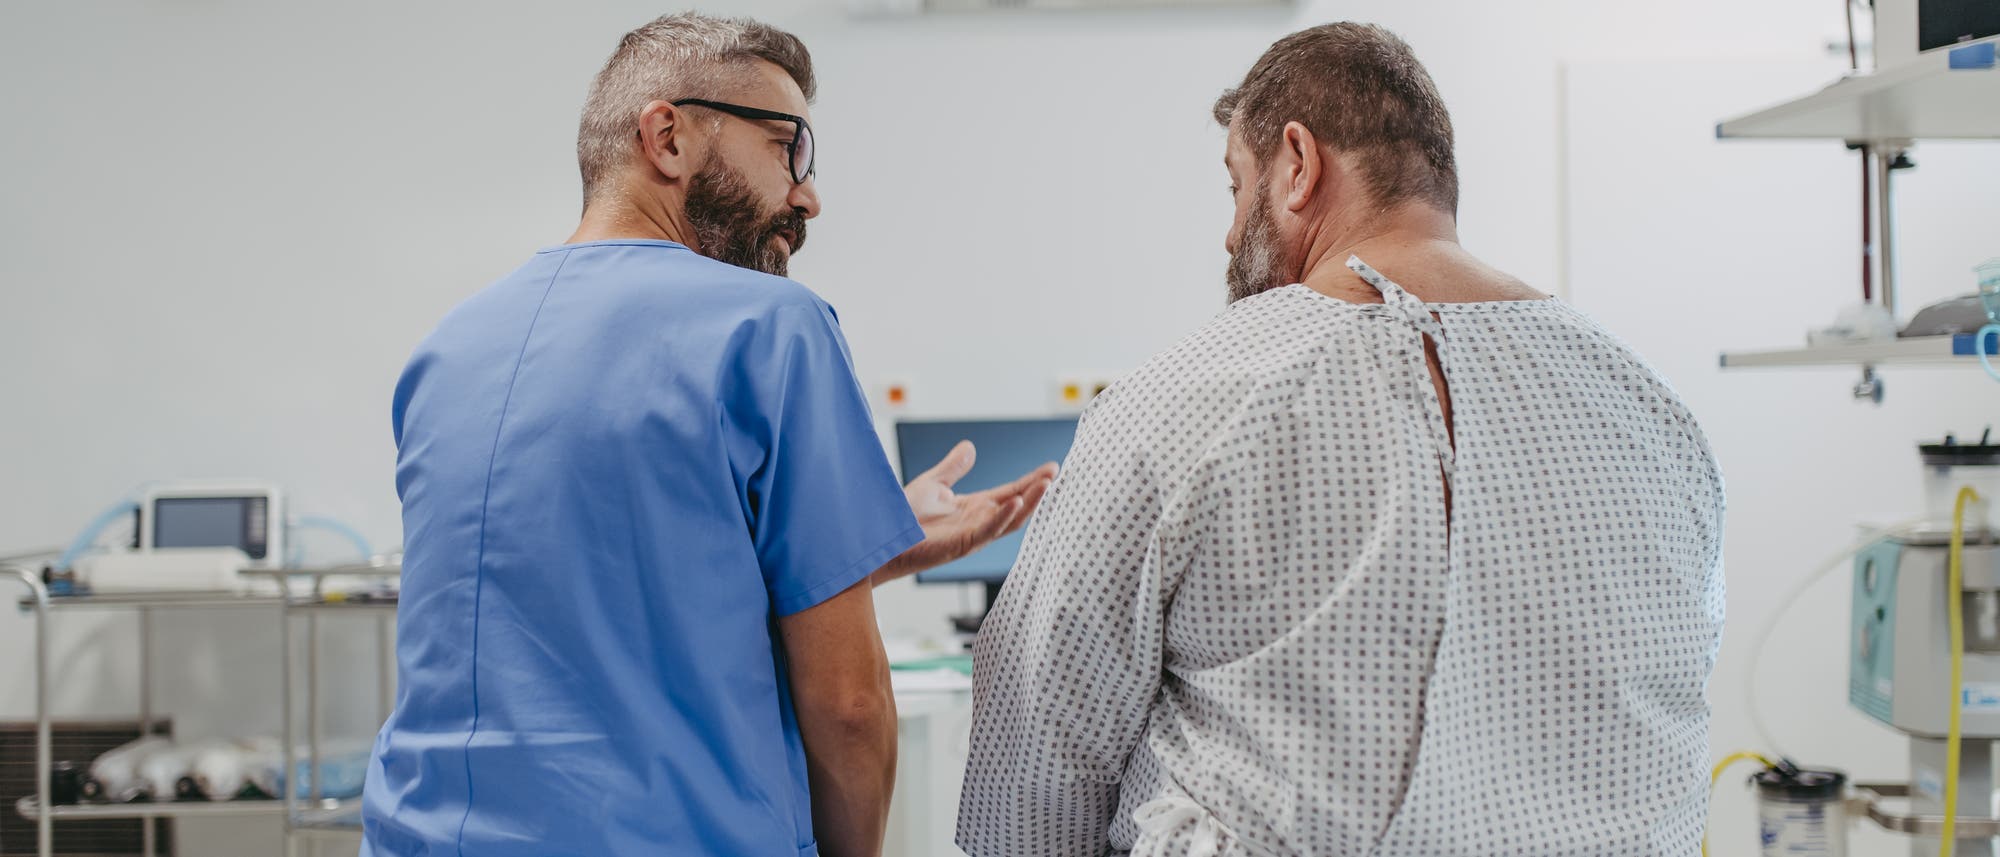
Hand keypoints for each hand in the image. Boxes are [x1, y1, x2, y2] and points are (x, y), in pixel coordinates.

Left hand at [875, 441, 1057, 584]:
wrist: (882, 538)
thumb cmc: (904, 516)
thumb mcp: (933, 484)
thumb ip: (953, 468)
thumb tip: (971, 446)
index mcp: (975, 508)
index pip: (1011, 492)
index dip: (1031, 481)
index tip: (1052, 468)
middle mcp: (979, 522)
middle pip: (1017, 505)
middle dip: (1037, 491)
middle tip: (1056, 474)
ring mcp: (973, 534)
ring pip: (1010, 520)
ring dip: (1029, 503)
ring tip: (1046, 485)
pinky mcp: (961, 544)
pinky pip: (987, 531)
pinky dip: (1002, 517)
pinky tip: (1015, 502)